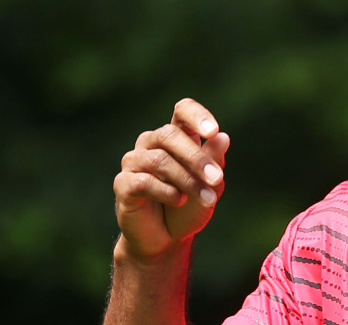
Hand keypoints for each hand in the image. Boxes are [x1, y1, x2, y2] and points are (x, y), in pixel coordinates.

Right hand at [113, 98, 230, 261]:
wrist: (167, 238)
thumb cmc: (190, 204)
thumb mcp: (211, 183)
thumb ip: (214, 160)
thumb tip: (223, 137)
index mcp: (176, 136)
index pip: (182, 110)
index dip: (196, 115)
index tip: (212, 131)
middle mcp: (151, 142)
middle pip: (170, 134)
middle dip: (197, 158)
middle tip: (217, 179)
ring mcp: (134, 161)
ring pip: (159, 160)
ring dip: (187, 180)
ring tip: (206, 198)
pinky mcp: (123, 184)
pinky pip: (143, 181)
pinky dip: (166, 191)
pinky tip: (179, 200)